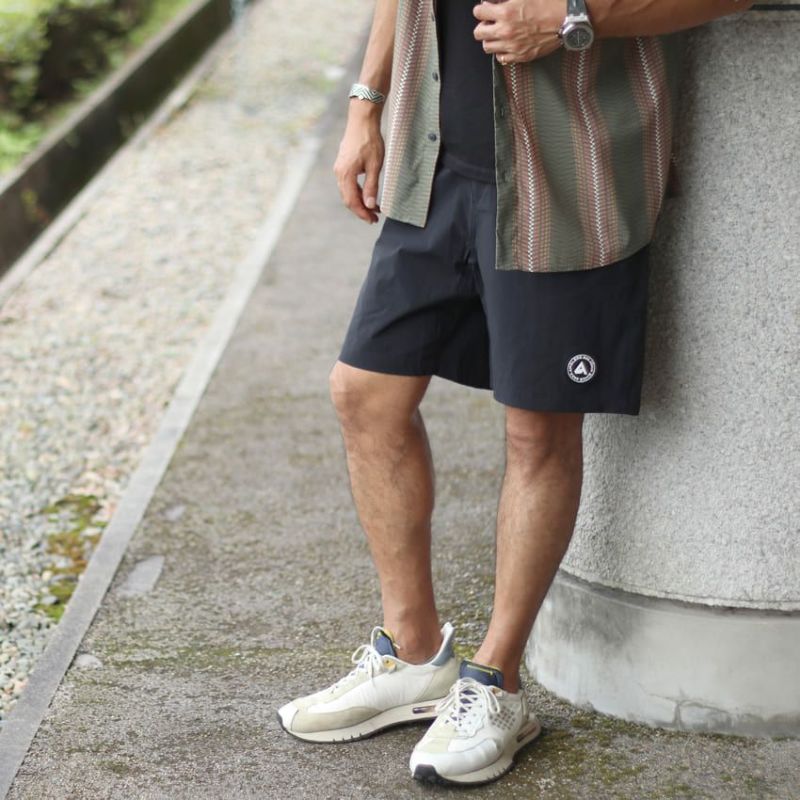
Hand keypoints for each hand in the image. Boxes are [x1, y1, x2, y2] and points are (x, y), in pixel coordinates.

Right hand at [333, 102, 384, 223]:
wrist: (362, 120)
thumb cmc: (369, 140)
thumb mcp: (374, 166)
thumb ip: (371, 187)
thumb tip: (370, 206)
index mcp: (346, 175)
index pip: (352, 201)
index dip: (362, 213)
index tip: (372, 220)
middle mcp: (339, 173)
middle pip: (348, 199)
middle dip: (361, 210)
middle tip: (374, 218)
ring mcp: (339, 169)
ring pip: (348, 193)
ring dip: (360, 202)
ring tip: (374, 208)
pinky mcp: (342, 165)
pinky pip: (348, 185)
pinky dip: (357, 193)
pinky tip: (367, 195)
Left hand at [473, 0, 561, 64]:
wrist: (566, 19)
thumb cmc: (549, 3)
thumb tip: (492, 1)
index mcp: (505, 13)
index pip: (478, 12)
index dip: (482, 9)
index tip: (487, 8)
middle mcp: (505, 32)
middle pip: (479, 33)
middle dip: (483, 25)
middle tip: (491, 22)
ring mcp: (512, 47)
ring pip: (487, 47)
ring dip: (490, 39)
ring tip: (499, 33)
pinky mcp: (520, 57)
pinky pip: (501, 59)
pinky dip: (501, 51)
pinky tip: (508, 44)